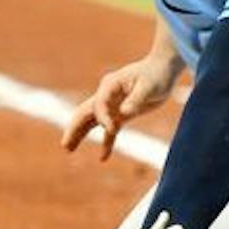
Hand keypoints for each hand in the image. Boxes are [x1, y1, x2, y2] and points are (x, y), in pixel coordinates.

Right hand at [62, 52, 183, 159]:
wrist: (163, 69)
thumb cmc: (157, 74)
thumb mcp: (150, 86)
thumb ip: (136, 99)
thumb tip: (124, 112)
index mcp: (110, 85)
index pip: (99, 104)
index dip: (103, 118)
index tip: (112, 130)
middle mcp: (107, 95)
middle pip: (85, 112)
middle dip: (74, 128)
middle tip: (65, 144)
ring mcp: (112, 105)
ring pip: (92, 122)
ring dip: (81, 134)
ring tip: (68, 149)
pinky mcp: (121, 115)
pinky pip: (110, 131)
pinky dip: (107, 143)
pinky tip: (103, 158)